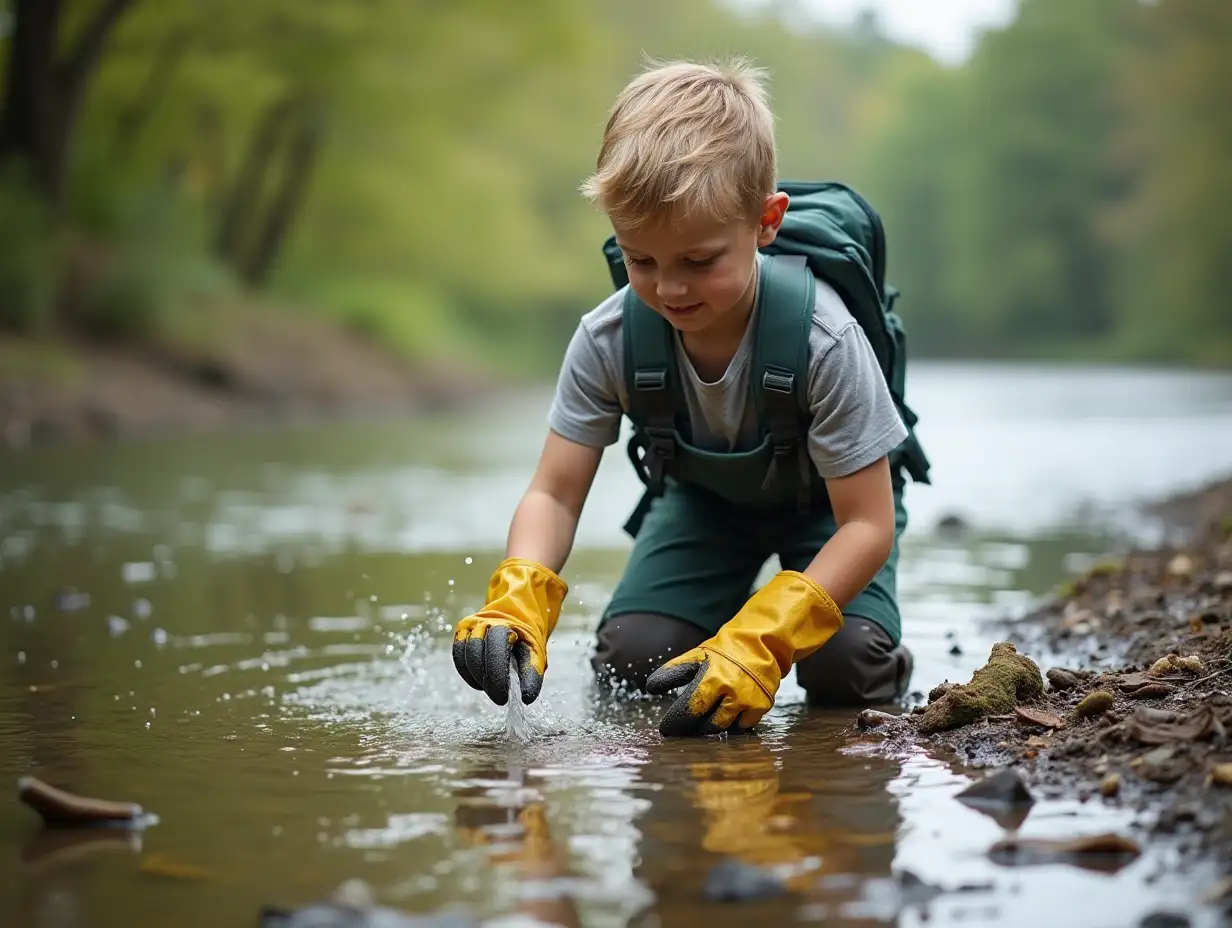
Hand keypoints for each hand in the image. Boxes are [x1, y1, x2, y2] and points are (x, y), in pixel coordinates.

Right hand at [452, 558, 566, 705]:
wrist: (514, 614)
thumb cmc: (526, 638)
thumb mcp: (536, 652)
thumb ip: (532, 673)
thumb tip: (526, 698)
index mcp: (506, 623)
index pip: (496, 649)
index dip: (497, 677)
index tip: (504, 697)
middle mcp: (484, 621)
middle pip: (477, 653)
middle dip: (488, 680)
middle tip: (499, 697)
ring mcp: (471, 625)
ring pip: (465, 655)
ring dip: (477, 677)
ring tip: (491, 687)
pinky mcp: (462, 631)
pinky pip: (458, 655)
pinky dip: (467, 672)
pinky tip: (479, 682)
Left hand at [645, 571, 843, 736]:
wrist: (763, 644)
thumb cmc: (724, 651)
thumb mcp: (698, 656)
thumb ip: (674, 671)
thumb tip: (649, 687)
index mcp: (712, 678)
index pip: (690, 708)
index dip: (676, 722)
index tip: (666, 730)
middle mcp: (732, 692)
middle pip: (707, 724)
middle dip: (694, 727)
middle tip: (686, 727)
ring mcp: (748, 701)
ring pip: (724, 728)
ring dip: (713, 726)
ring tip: (705, 720)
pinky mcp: (762, 708)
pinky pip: (742, 727)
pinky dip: (733, 724)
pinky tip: (727, 715)